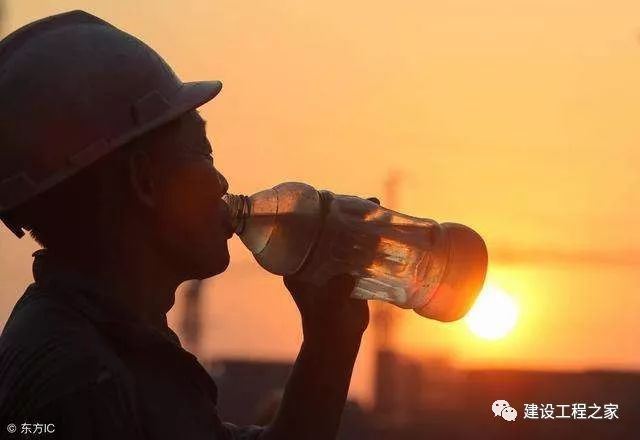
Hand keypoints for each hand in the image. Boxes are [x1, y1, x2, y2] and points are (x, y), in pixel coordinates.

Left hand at [283, 196, 379, 343]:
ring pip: (344, 239)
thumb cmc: (326, 323)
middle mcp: (313, 261)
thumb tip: (348, 274)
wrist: (338, 342)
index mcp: (299, 264)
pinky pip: (357, 251)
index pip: (306, 231)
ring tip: (377, 209)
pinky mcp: (347, 272)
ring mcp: (330, 266)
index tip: (336, 200)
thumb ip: (337, 288)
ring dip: (359, 226)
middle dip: (345, 216)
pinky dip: (369, 242)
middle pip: (327, 230)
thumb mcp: (330, 304)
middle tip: (365, 203)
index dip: (320, 214)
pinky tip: (384, 231)